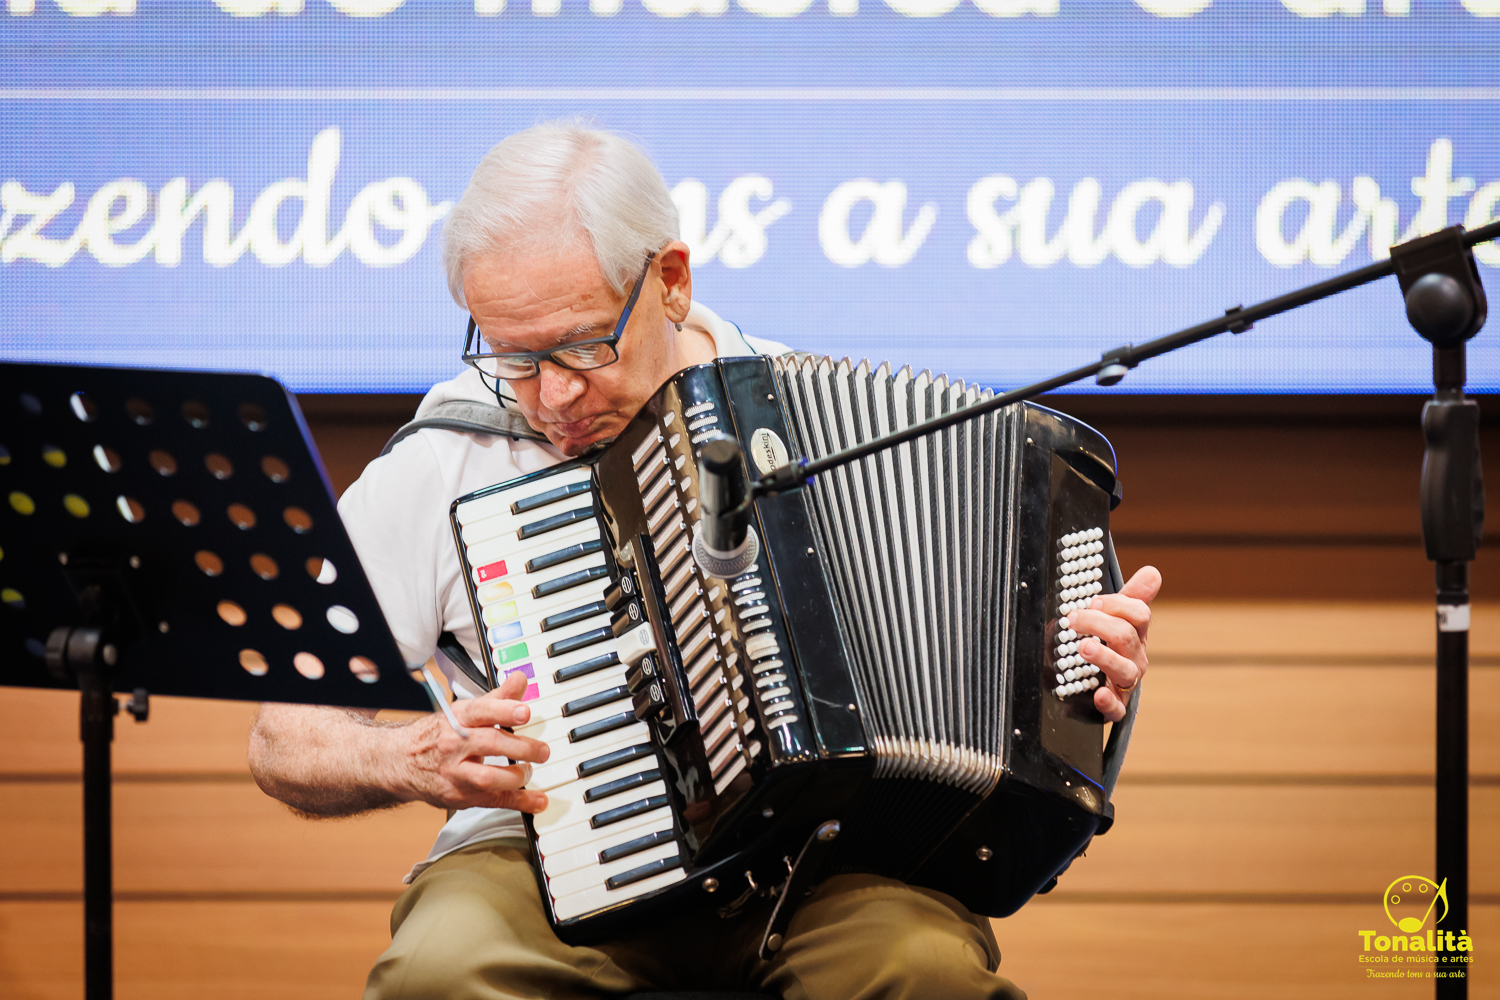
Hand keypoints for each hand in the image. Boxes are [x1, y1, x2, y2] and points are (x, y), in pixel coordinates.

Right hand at [399, 670, 550, 812]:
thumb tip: (520, 679)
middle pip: (489, 744)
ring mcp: (455, 773)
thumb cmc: (439, 734)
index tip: (524, 711)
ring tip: (529, 770)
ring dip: (516, 776)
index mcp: (457, 719)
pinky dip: (520, 801)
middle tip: (542, 750)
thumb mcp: (465, 712)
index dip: (503, 710)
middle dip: (520, 747)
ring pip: (487, 777)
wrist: (401, 762)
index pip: (480, 711)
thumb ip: (497, 698)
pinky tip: (538, 800)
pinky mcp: (461, 796)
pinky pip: (493, 800)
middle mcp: (454, 745)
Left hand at [1066, 565, 1160, 721]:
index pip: (1139, 614)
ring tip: (1083, 647)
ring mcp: (1125, 682)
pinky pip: (1116, 708)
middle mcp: (1134, 657)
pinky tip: (1098, 694)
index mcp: (1136, 634)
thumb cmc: (1108, 647)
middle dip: (1098, 624)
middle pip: (1126, 636)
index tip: (1092, 602)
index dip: (1117, 605)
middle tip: (1074, 619)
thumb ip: (1131, 596)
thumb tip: (1153, 572)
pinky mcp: (1115, 706)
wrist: (1096, 687)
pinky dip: (1108, 701)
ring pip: (1124, 669)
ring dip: (1103, 656)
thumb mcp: (1116, 619)